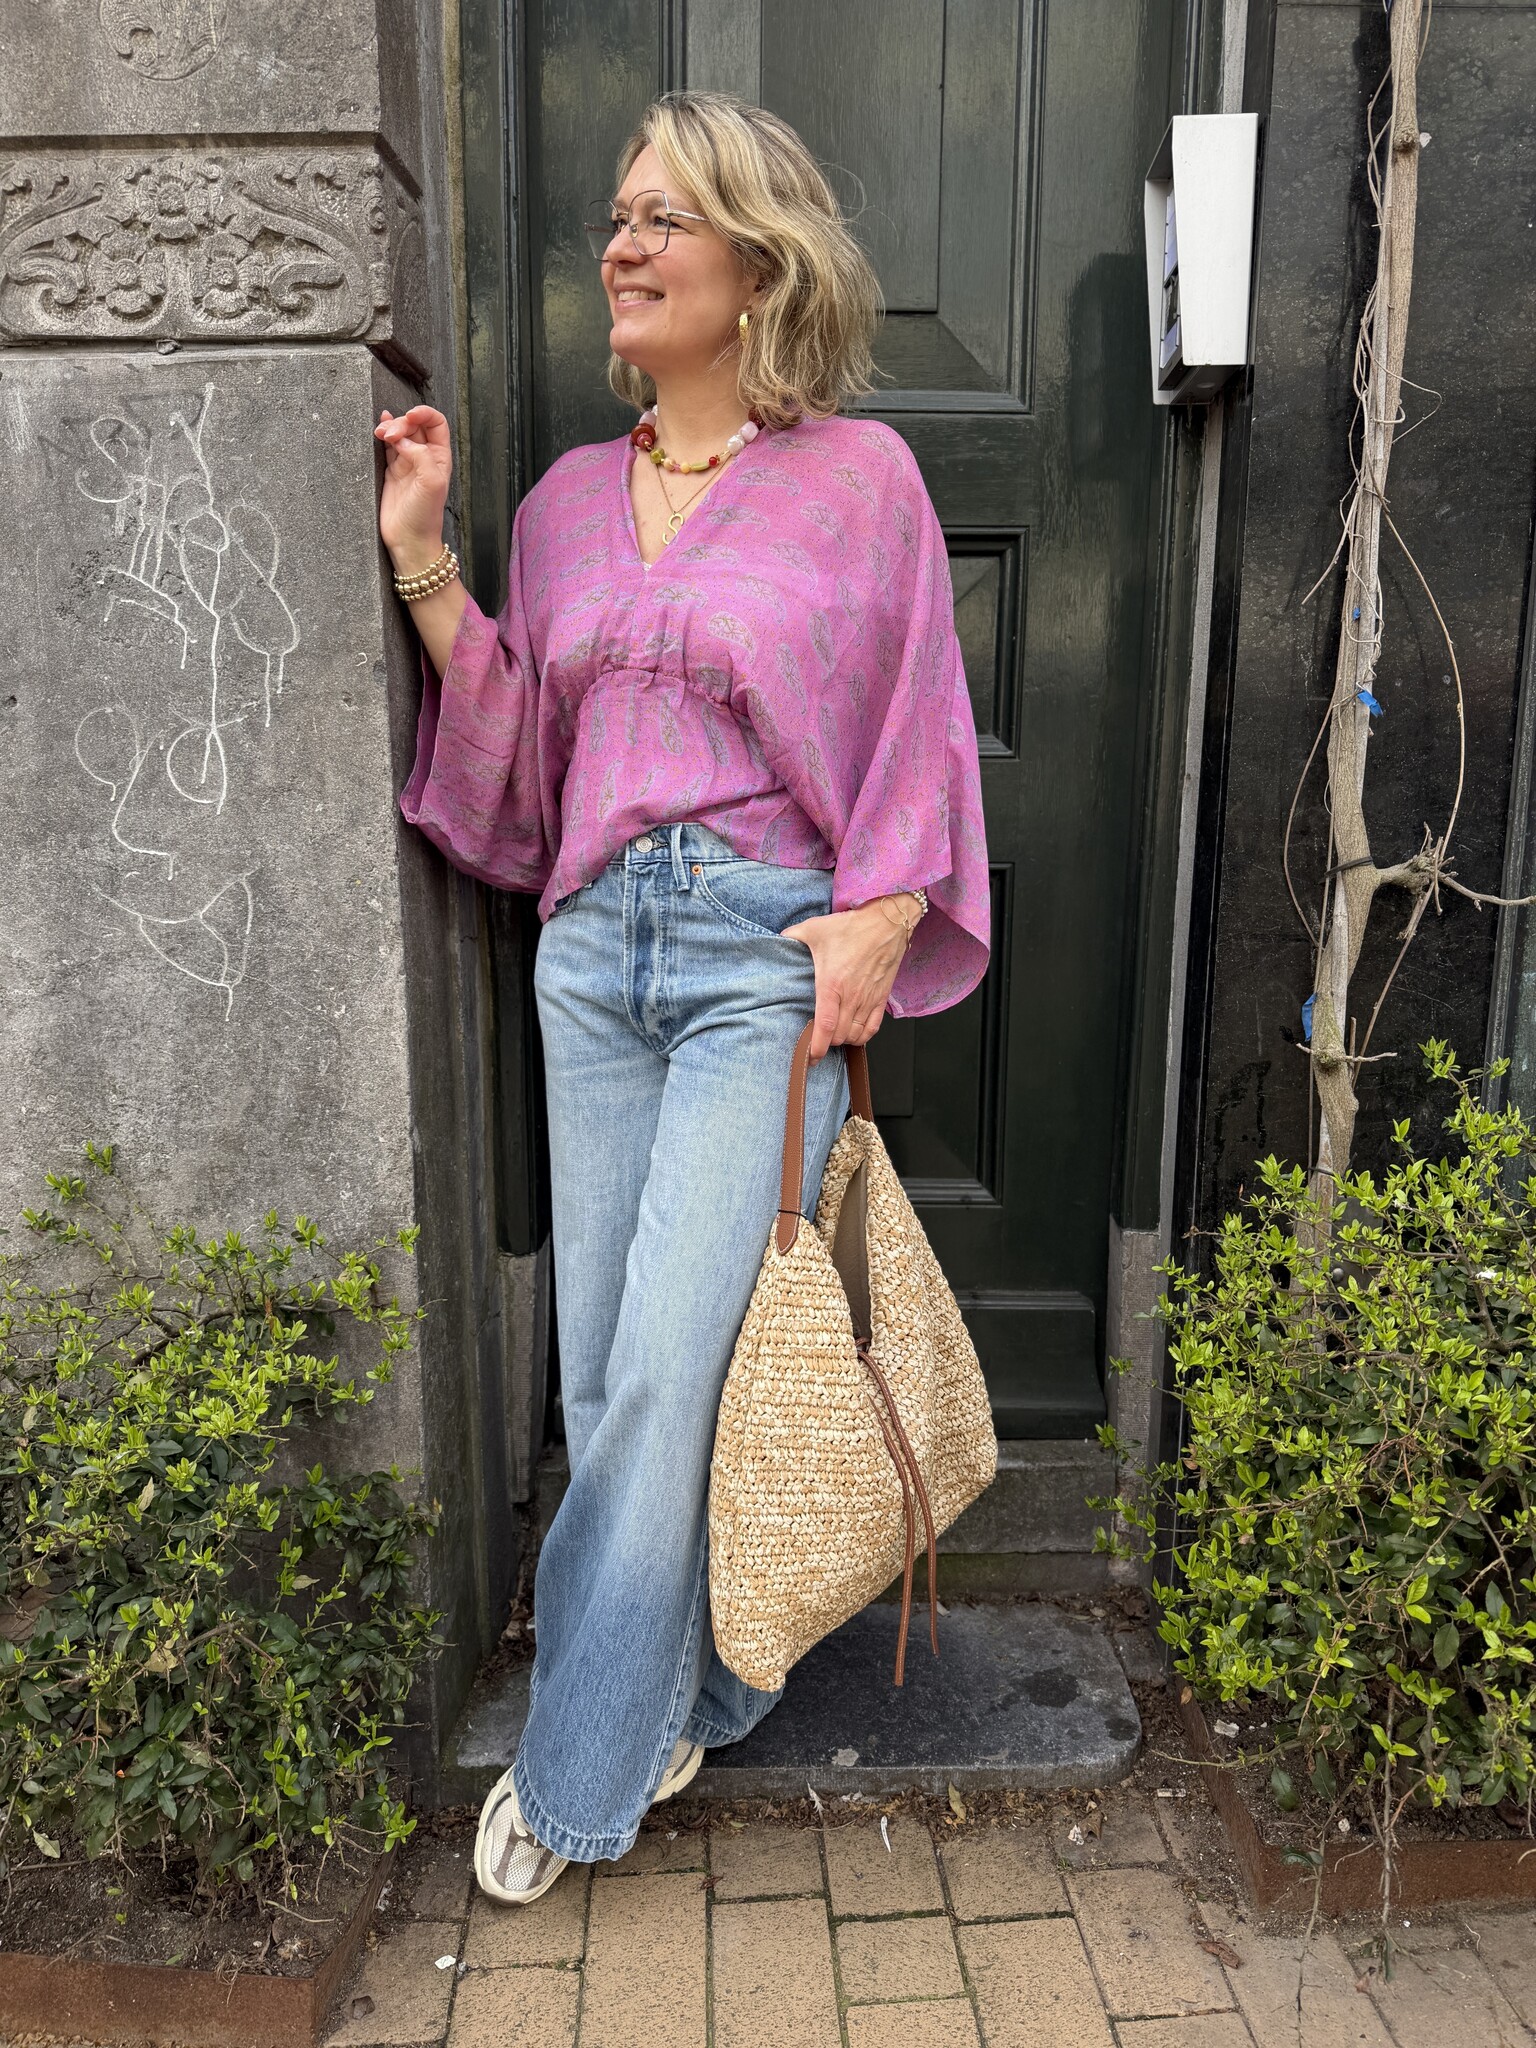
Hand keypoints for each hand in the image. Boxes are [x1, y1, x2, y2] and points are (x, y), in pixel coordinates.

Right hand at [375, 406, 452, 573]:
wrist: (408, 539)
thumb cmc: (425, 516)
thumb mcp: (431, 483)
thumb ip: (421, 456)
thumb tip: (403, 440)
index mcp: (440, 457)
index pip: (436, 423)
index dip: (424, 414)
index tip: (410, 416)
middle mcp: (425, 458)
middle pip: (414, 426)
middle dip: (401, 423)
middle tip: (390, 435)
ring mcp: (407, 463)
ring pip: (399, 433)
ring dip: (389, 427)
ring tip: (380, 433)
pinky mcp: (391, 471)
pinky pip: (387, 447)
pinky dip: (382, 434)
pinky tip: (379, 427)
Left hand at [780, 897, 917, 1062]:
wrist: (887, 923)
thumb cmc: (851, 927)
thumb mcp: (814, 928)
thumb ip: (791, 937)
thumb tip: (775, 942)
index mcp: (832, 983)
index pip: (824, 1026)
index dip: (817, 1047)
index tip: (809, 1057)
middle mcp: (852, 996)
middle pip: (839, 1035)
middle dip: (826, 1043)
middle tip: (816, 1040)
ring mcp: (868, 999)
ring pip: (855, 1035)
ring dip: (842, 1040)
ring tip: (832, 1036)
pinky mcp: (881, 999)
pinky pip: (872, 1029)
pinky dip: (861, 1036)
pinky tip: (852, 1033)